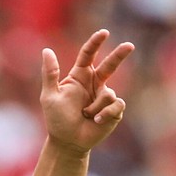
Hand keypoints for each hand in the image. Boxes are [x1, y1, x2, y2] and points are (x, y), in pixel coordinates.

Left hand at [41, 30, 133, 157]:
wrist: (68, 142)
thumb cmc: (57, 119)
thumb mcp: (50, 95)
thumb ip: (50, 73)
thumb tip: (46, 50)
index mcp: (80, 76)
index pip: (88, 55)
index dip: (95, 43)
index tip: (104, 33)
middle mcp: (95, 83)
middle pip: (109, 64)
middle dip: (120, 54)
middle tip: (129, 46)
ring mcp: (105, 96)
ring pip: (108, 94)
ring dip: (95, 106)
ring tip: (85, 116)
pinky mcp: (114, 110)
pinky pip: (116, 105)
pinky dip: (105, 113)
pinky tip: (96, 121)